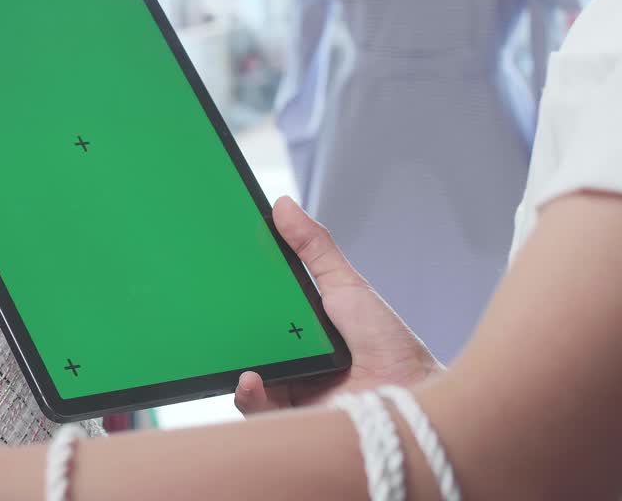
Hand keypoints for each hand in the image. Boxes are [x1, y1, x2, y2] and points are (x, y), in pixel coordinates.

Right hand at [234, 197, 442, 413]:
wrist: (413, 394)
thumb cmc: (389, 344)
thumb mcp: (346, 285)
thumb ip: (314, 248)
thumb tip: (284, 205)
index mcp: (297, 323)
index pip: (255, 303)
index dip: (234, 287)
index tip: (215, 263)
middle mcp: (287, 353)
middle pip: (242, 334)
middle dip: (222, 320)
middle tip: (208, 301)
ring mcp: (284, 385)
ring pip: (242, 370)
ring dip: (232, 357)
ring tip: (227, 342)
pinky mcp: (287, 416)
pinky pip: (254, 407)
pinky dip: (247, 393)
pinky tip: (251, 378)